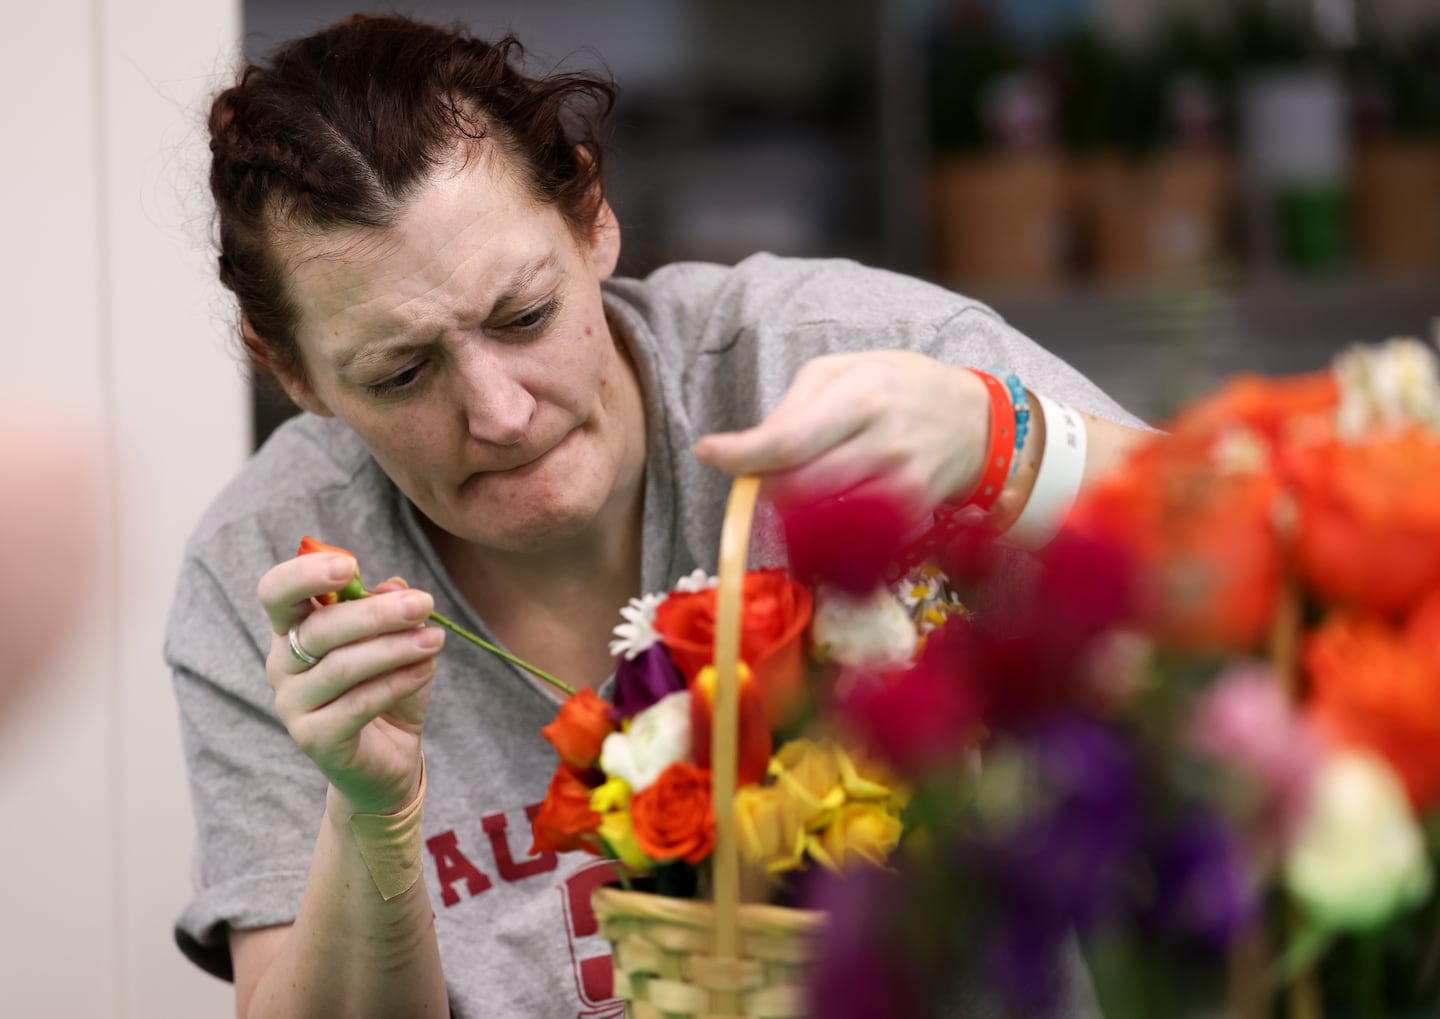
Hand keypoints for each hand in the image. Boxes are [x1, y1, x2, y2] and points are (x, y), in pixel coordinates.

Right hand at [259, 552, 444, 814]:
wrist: (387, 757)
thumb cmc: (384, 687)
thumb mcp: (392, 641)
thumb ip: (388, 609)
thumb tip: (395, 585)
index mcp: (293, 629)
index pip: (277, 592)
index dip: (305, 574)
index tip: (349, 565)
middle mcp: (282, 664)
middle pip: (319, 629)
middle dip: (376, 614)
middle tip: (423, 603)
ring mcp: (293, 704)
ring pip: (341, 667)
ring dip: (394, 648)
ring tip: (435, 639)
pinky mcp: (314, 739)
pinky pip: (357, 704)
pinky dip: (396, 683)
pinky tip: (425, 669)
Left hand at [692, 351, 990, 513]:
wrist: (975, 420)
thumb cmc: (898, 386)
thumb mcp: (845, 370)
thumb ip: (794, 406)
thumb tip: (750, 448)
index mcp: (860, 395)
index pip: (788, 439)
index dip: (741, 454)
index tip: (708, 452)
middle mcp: (882, 441)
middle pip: (798, 487)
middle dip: (766, 485)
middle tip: (763, 473)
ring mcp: (901, 482)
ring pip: (821, 516)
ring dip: (792, 510)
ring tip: (800, 485)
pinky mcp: (912, 513)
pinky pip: (851, 532)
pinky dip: (827, 524)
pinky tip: (831, 503)